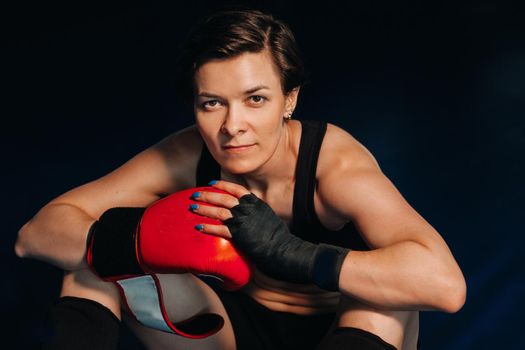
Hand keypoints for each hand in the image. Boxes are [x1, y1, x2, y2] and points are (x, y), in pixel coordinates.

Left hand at [193, 180, 348, 290]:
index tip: (210, 183)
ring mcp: (243, 221)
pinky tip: (198, 226)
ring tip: (192, 207)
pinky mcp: (239, 235)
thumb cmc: (279, 237)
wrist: (283, 250)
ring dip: (203, 209)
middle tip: (194, 194)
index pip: (235, 189)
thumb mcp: (269, 218)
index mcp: (256, 203)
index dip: (222, 185)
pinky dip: (208, 227)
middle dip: (207, 195)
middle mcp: (248, 209)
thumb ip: (258, 213)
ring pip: (218, 211)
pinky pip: (219, 229)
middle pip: (223, 198)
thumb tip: (251, 214)